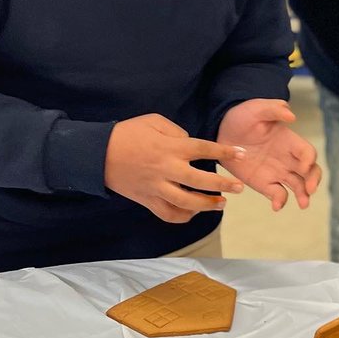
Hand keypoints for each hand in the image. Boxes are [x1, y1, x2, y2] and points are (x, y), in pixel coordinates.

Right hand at [104, 114, 245, 223]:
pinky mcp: (146, 200)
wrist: (96, 153)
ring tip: (222, 204)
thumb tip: (191, 141)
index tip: (242, 154)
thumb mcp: (154, 121)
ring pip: (187, 203)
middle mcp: (166, 169)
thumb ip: (177, 131)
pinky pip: (168, 214)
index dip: (225, 152)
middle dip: (223, 185)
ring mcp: (156, 187)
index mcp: (170, 148)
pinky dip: (183, 217)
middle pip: (200, 181)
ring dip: (207, 206)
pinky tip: (194, 213)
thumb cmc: (127, 133)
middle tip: (238, 188)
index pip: (204, 149)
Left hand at [217, 99, 320, 210]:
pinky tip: (276, 206)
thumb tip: (292, 116)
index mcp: (290, 141)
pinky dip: (280, 201)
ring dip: (303, 195)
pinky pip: (277, 194)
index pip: (307, 152)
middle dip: (313, 181)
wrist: (221, 130)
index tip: (303, 167)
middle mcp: (288, 158)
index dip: (309, 160)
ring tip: (303, 204)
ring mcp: (277, 172)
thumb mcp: (257, 108)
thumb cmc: (242, 116)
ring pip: (297, 185)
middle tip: (310, 190)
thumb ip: (274, 110)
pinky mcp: (264, 183)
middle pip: (309, 172)